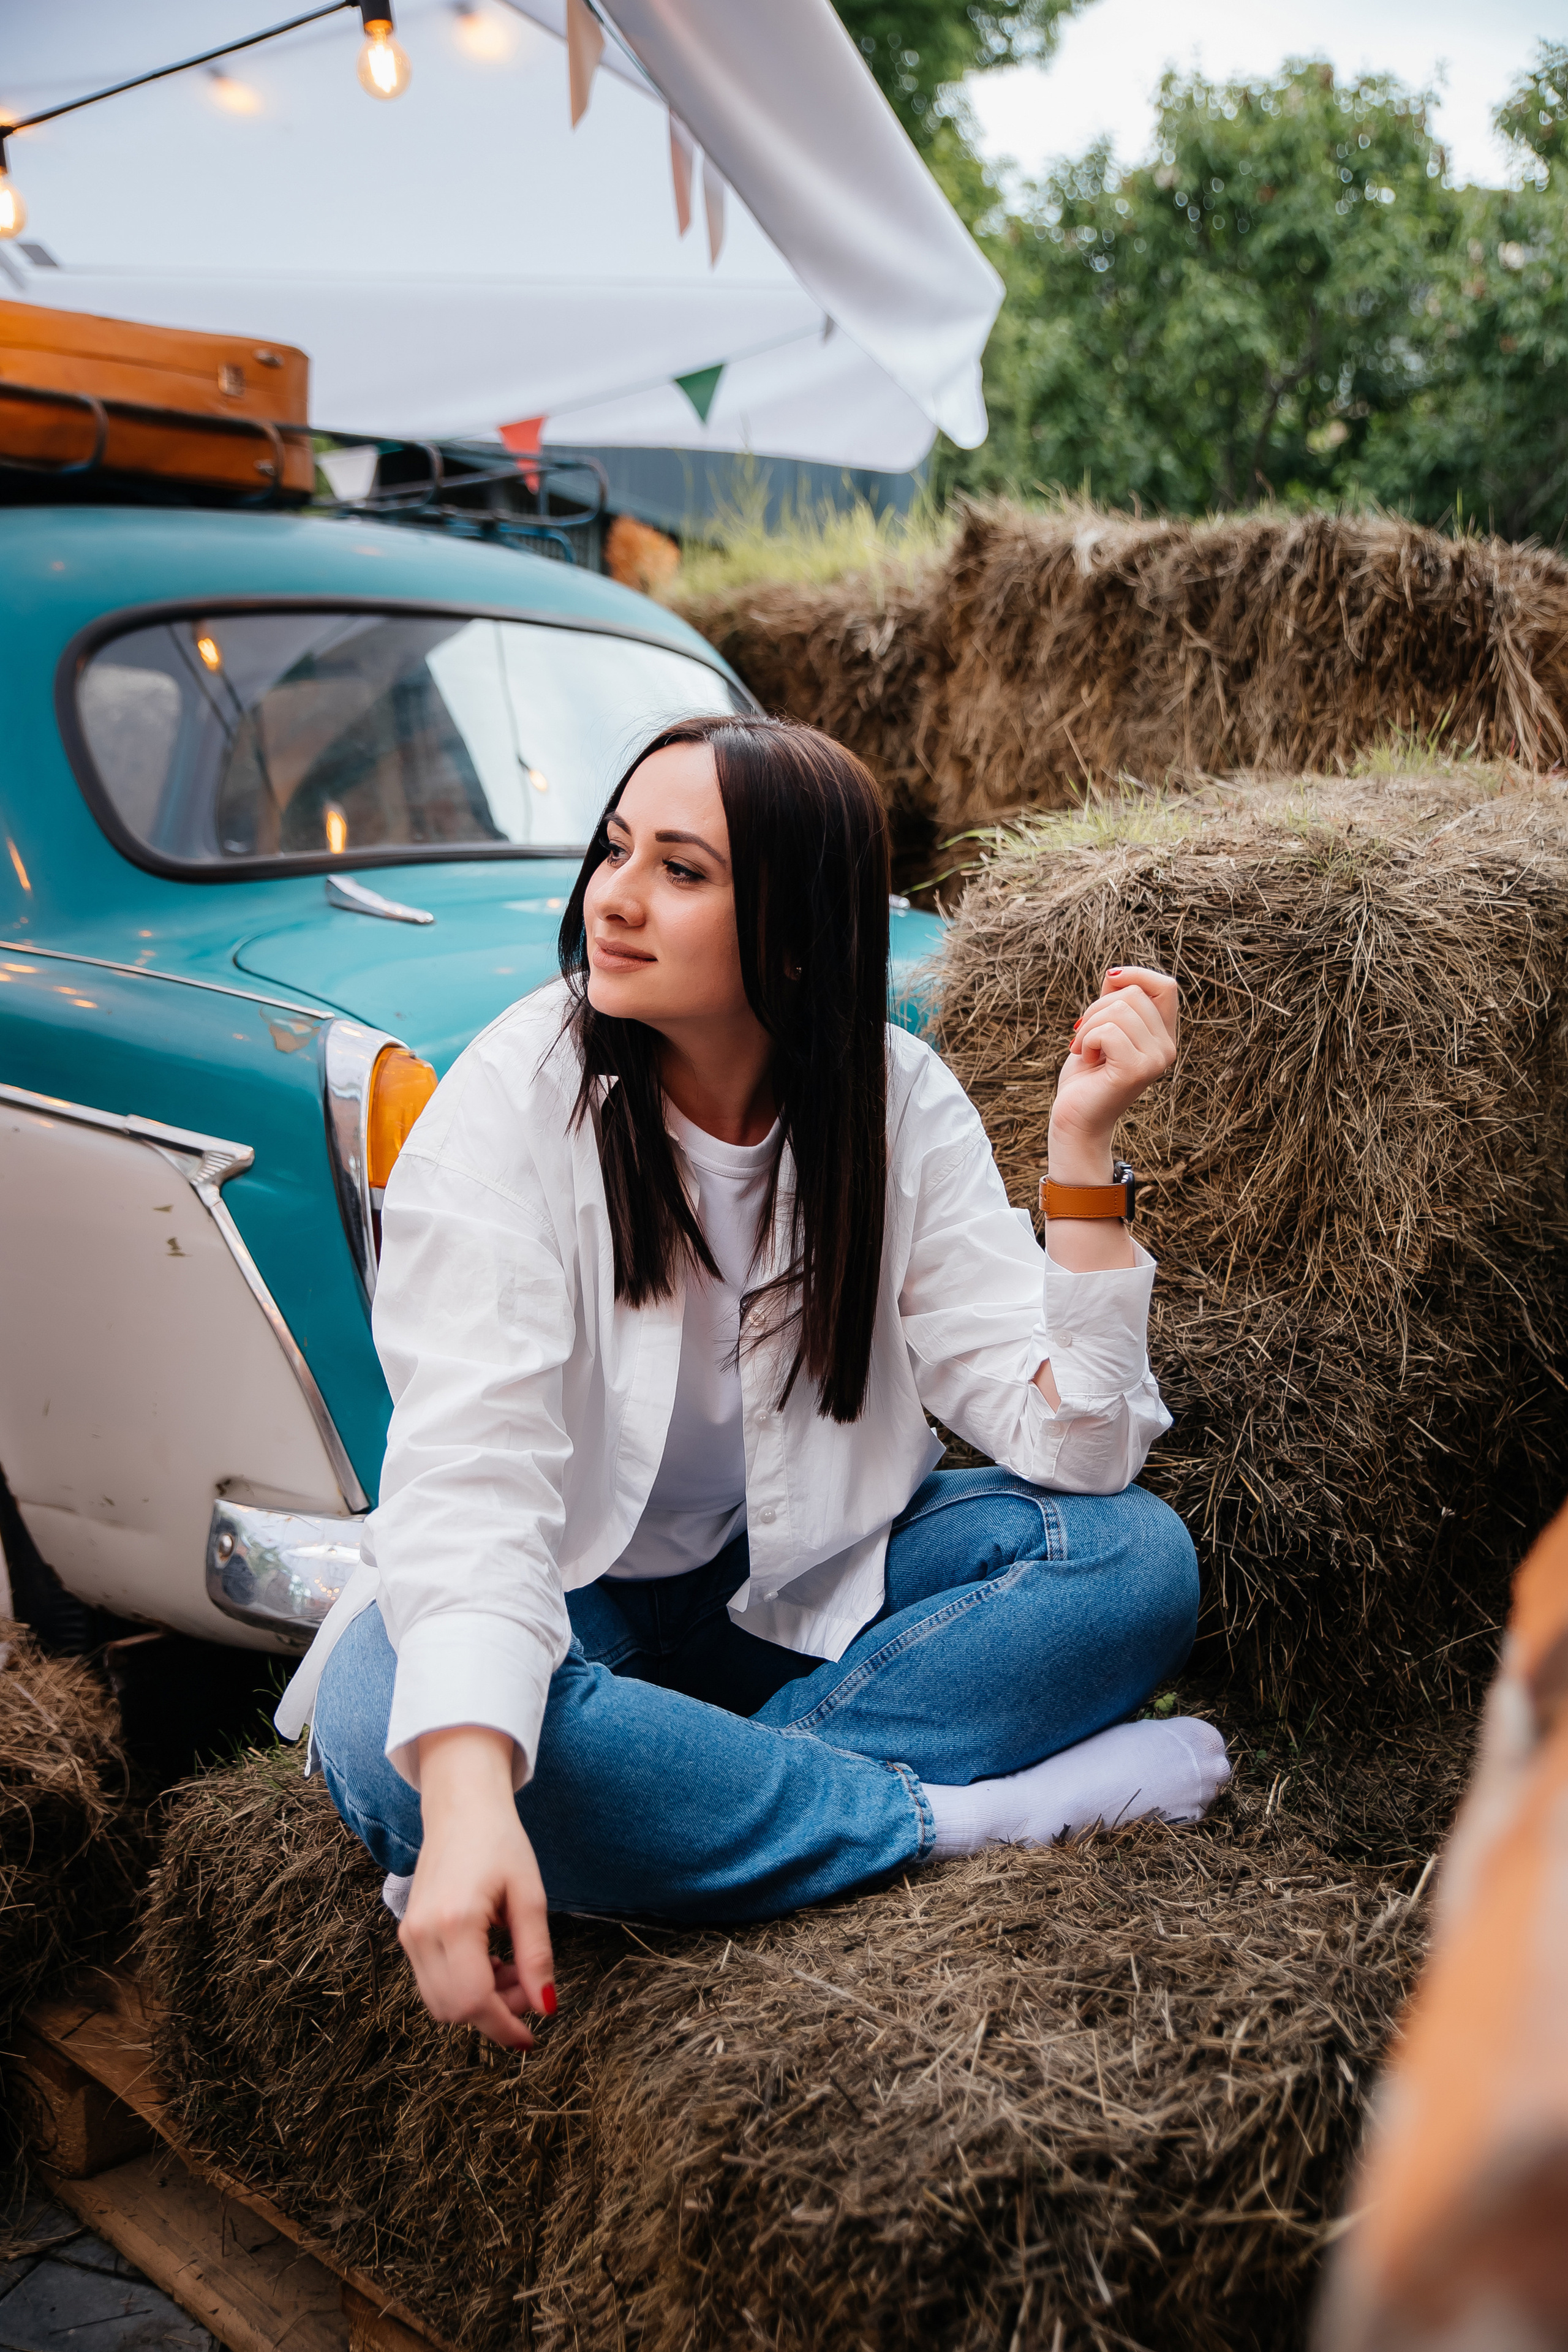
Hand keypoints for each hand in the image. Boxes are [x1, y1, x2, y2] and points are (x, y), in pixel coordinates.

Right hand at [399, 1726, 555, 2050]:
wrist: (461, 1808)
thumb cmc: (500, 1843)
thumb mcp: (529, 1896)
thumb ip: (536, 1955)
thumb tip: (546, 2006)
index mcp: (455, 1922)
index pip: (474, 2002)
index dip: (504, 2027)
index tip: (531, 2038)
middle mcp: (422, 1934)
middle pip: (455, 2010)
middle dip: (496, 2013)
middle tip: (528, 1984)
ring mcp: (410, 1935)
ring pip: (441, 2002)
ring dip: (479, 2002)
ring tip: (511, 1967)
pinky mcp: (408, 1933)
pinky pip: (433, 1983)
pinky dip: (463, 1986)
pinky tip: (490, 1960)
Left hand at [1048, 965, 1179, 1178]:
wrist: (1075, 1119)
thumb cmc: (1086, 1076)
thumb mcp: (1100, 1028)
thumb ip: (1113, 1002)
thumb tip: (1116, 973)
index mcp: (1163, 1036)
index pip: (1166, 986)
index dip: (1136, 975)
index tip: (1109, 981)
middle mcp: (1168, 1048)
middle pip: (1134, 994)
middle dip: (1097, 1007)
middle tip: (1085, 1036)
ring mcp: (1156, 1060)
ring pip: (1119, 1010)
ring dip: (1088, 1026)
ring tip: (1085, 1049)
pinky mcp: (1137, 1070)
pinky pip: (1108, 1032)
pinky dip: (1087, 1041)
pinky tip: (1086, 1059)